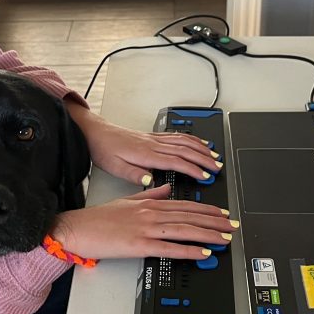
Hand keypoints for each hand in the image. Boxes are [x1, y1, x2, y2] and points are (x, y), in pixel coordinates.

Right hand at [49, 184, 236, 260]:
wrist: (78, 228)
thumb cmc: (99, 218)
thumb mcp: (128, 200)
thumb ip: (150, 195)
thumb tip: (165, 189)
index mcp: (150, 203)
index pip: (186, 205)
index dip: (208, 210)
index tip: (223, 214)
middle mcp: (151, 214)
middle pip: (190, 217)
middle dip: (215, 222)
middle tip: (232, 226)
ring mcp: (146, 229)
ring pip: (185, 230)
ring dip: (208, 234)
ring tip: (224, 239)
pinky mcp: (139, 245)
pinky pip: (169, 248)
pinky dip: (188, 250)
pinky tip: (202, 253)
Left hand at [65, 103, 221, 185]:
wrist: (95, 132)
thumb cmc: (103, 150)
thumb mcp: (114, 167)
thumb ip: (134, 175)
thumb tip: (151, 181)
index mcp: (146, 154)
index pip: (176, 162)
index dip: (194, 169)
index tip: (206, 177)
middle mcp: (153, 144)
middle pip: (186, 150)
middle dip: (205, 159)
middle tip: (218, 168)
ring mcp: (154, 138)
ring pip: (184, 141)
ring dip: (202, 148)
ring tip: (215, 156)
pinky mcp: (152, 136)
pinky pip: (177, 136)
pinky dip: (192, 139)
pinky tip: (199, 142)